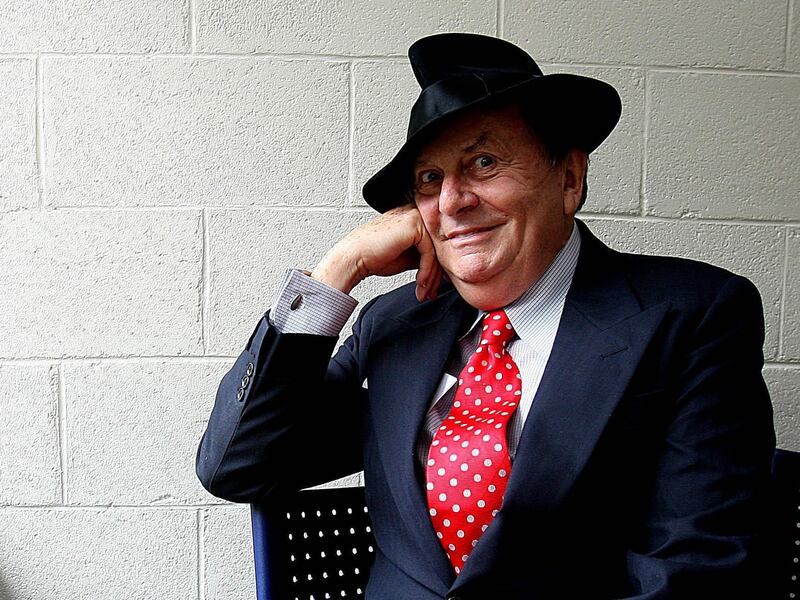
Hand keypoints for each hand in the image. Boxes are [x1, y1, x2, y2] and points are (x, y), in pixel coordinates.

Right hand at [312, 204, 442, 301]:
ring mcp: (415, 216)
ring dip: (431, 277)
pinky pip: (429, 252)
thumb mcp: (408, 256)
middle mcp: (416, 213)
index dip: (436, 269)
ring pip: (436, 251)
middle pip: (438, 247)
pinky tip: (420, 283)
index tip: (432, 287)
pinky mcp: (414, 225)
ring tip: (424, 293)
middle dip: (436, 275)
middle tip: (430, 294)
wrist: (353, 258)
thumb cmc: (374, 257)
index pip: (436, 244)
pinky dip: (426, 272)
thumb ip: (426, 256)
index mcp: (414, 217)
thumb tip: (444, 268)